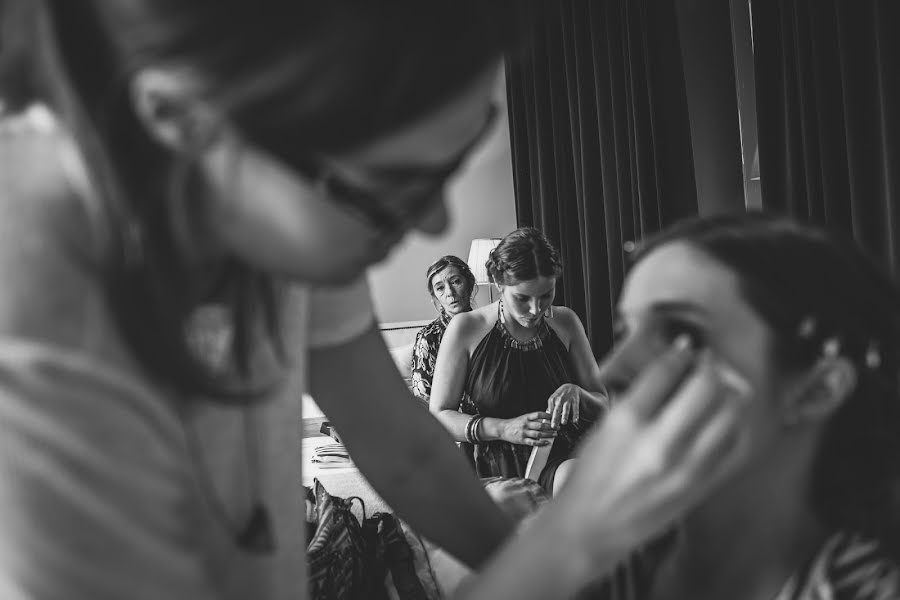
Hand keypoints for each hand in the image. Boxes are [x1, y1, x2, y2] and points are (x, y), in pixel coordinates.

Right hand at [500, 412, 555, 446]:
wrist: (503, 429)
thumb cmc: (515, 423)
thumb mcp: (523, 418)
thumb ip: (533, 418)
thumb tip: (545, 419)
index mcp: (526, 417)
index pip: (538, 414)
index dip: (547, 415)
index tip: (554, 417)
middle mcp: (525, 424)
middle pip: (540, 425)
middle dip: (550, 427)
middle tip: (558, 427)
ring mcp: (524, 433)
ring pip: (538, 434)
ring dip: (548, 435)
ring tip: (555, 435)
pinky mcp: (522, 440)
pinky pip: (533, 442)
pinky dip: (541, 443)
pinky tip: (547, 443)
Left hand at [546, 383, 580, 428]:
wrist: (571, 387)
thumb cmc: (560, 397)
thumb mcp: (553, 400)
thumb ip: (550, 410)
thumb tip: (545, 421)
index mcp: (552, 399)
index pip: (550, 411)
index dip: (549, 419)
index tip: (549, 427)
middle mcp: (559, 399)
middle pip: (557, 410)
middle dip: (555, 418)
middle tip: (553, 426)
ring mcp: (567, 399)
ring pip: (566, 408)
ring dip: (564, 416)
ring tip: (563, 423)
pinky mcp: (575, 400)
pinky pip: (575, 408)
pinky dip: (575, 415)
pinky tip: (575, 421)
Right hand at [549, 339, 749, 562]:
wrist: (590, 527)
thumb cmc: (591, 477)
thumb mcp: (605, 426)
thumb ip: (640, 397)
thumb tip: (671, 370)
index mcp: (626, 422)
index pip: (665, 371)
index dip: (680, 352)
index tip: (685, 347)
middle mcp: (659, 443)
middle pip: (705, 387)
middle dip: (710, 367)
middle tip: (708, 363)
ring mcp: (685, 468)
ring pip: (729, 415)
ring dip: (729, 393)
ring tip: (721, 387)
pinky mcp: (700, 487)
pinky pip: (733, 447)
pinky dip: (734, 427)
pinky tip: (725, 419)